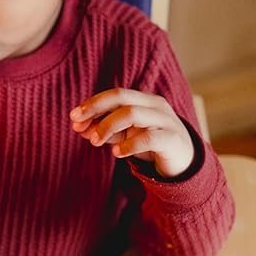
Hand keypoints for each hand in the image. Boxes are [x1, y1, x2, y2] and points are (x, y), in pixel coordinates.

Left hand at [69, 88, 194, 177]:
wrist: (182, 161)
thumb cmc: (150, 144)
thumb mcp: (124, 135)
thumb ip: (105, 130)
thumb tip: (78, 127)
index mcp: (143, 100)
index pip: (115, 94)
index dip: (92, 104)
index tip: (73, 117)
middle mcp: (155, 105)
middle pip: (122, 97)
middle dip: (96, 109)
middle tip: (79, 126)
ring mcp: (166, 120)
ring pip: (133, 114)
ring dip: (108, 127)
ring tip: (95, 141)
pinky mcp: (172, 139)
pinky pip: (149, 138)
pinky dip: (128, 145)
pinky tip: (116, 153)